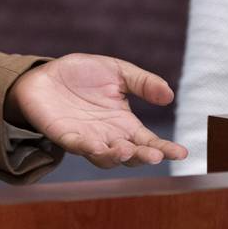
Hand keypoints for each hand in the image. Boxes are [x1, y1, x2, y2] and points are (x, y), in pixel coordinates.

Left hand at [5, 53, 187, 167]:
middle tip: (155, 155)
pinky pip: (77, 146)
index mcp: (125, 123)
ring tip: (127, 149)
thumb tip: (169, 95)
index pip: (149, 141)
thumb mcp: (117, 71)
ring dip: (117, 156)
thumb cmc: (83, 75)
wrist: (45, 74)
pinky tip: (96, 145)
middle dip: (143, 156)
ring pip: (105, 157)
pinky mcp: (65, 136)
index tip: (182, 153)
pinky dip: (86, 148)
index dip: (165, 149)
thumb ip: (142, 82)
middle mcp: (109, 136)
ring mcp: (87, 139)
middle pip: (131, 155)